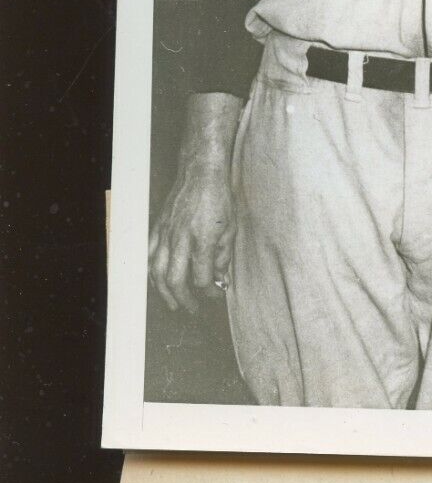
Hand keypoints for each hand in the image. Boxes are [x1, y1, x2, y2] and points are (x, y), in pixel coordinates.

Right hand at [148, 163, 235, 314]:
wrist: (200, 173)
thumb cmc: (218, 198)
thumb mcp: (230, 228)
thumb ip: (223, 255)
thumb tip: (220, 277)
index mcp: (202, 240)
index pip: (201, 277)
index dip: (210, 291)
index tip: (217, 293)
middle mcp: (181, 240)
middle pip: (176, 281)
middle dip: (185, 300)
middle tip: (193, 309)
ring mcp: (166, 234)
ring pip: (157, 272)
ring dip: (164, 292)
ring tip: (173, 304)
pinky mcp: (157, 228)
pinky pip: (149, 256)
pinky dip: (152, 273)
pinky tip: (158, 282)